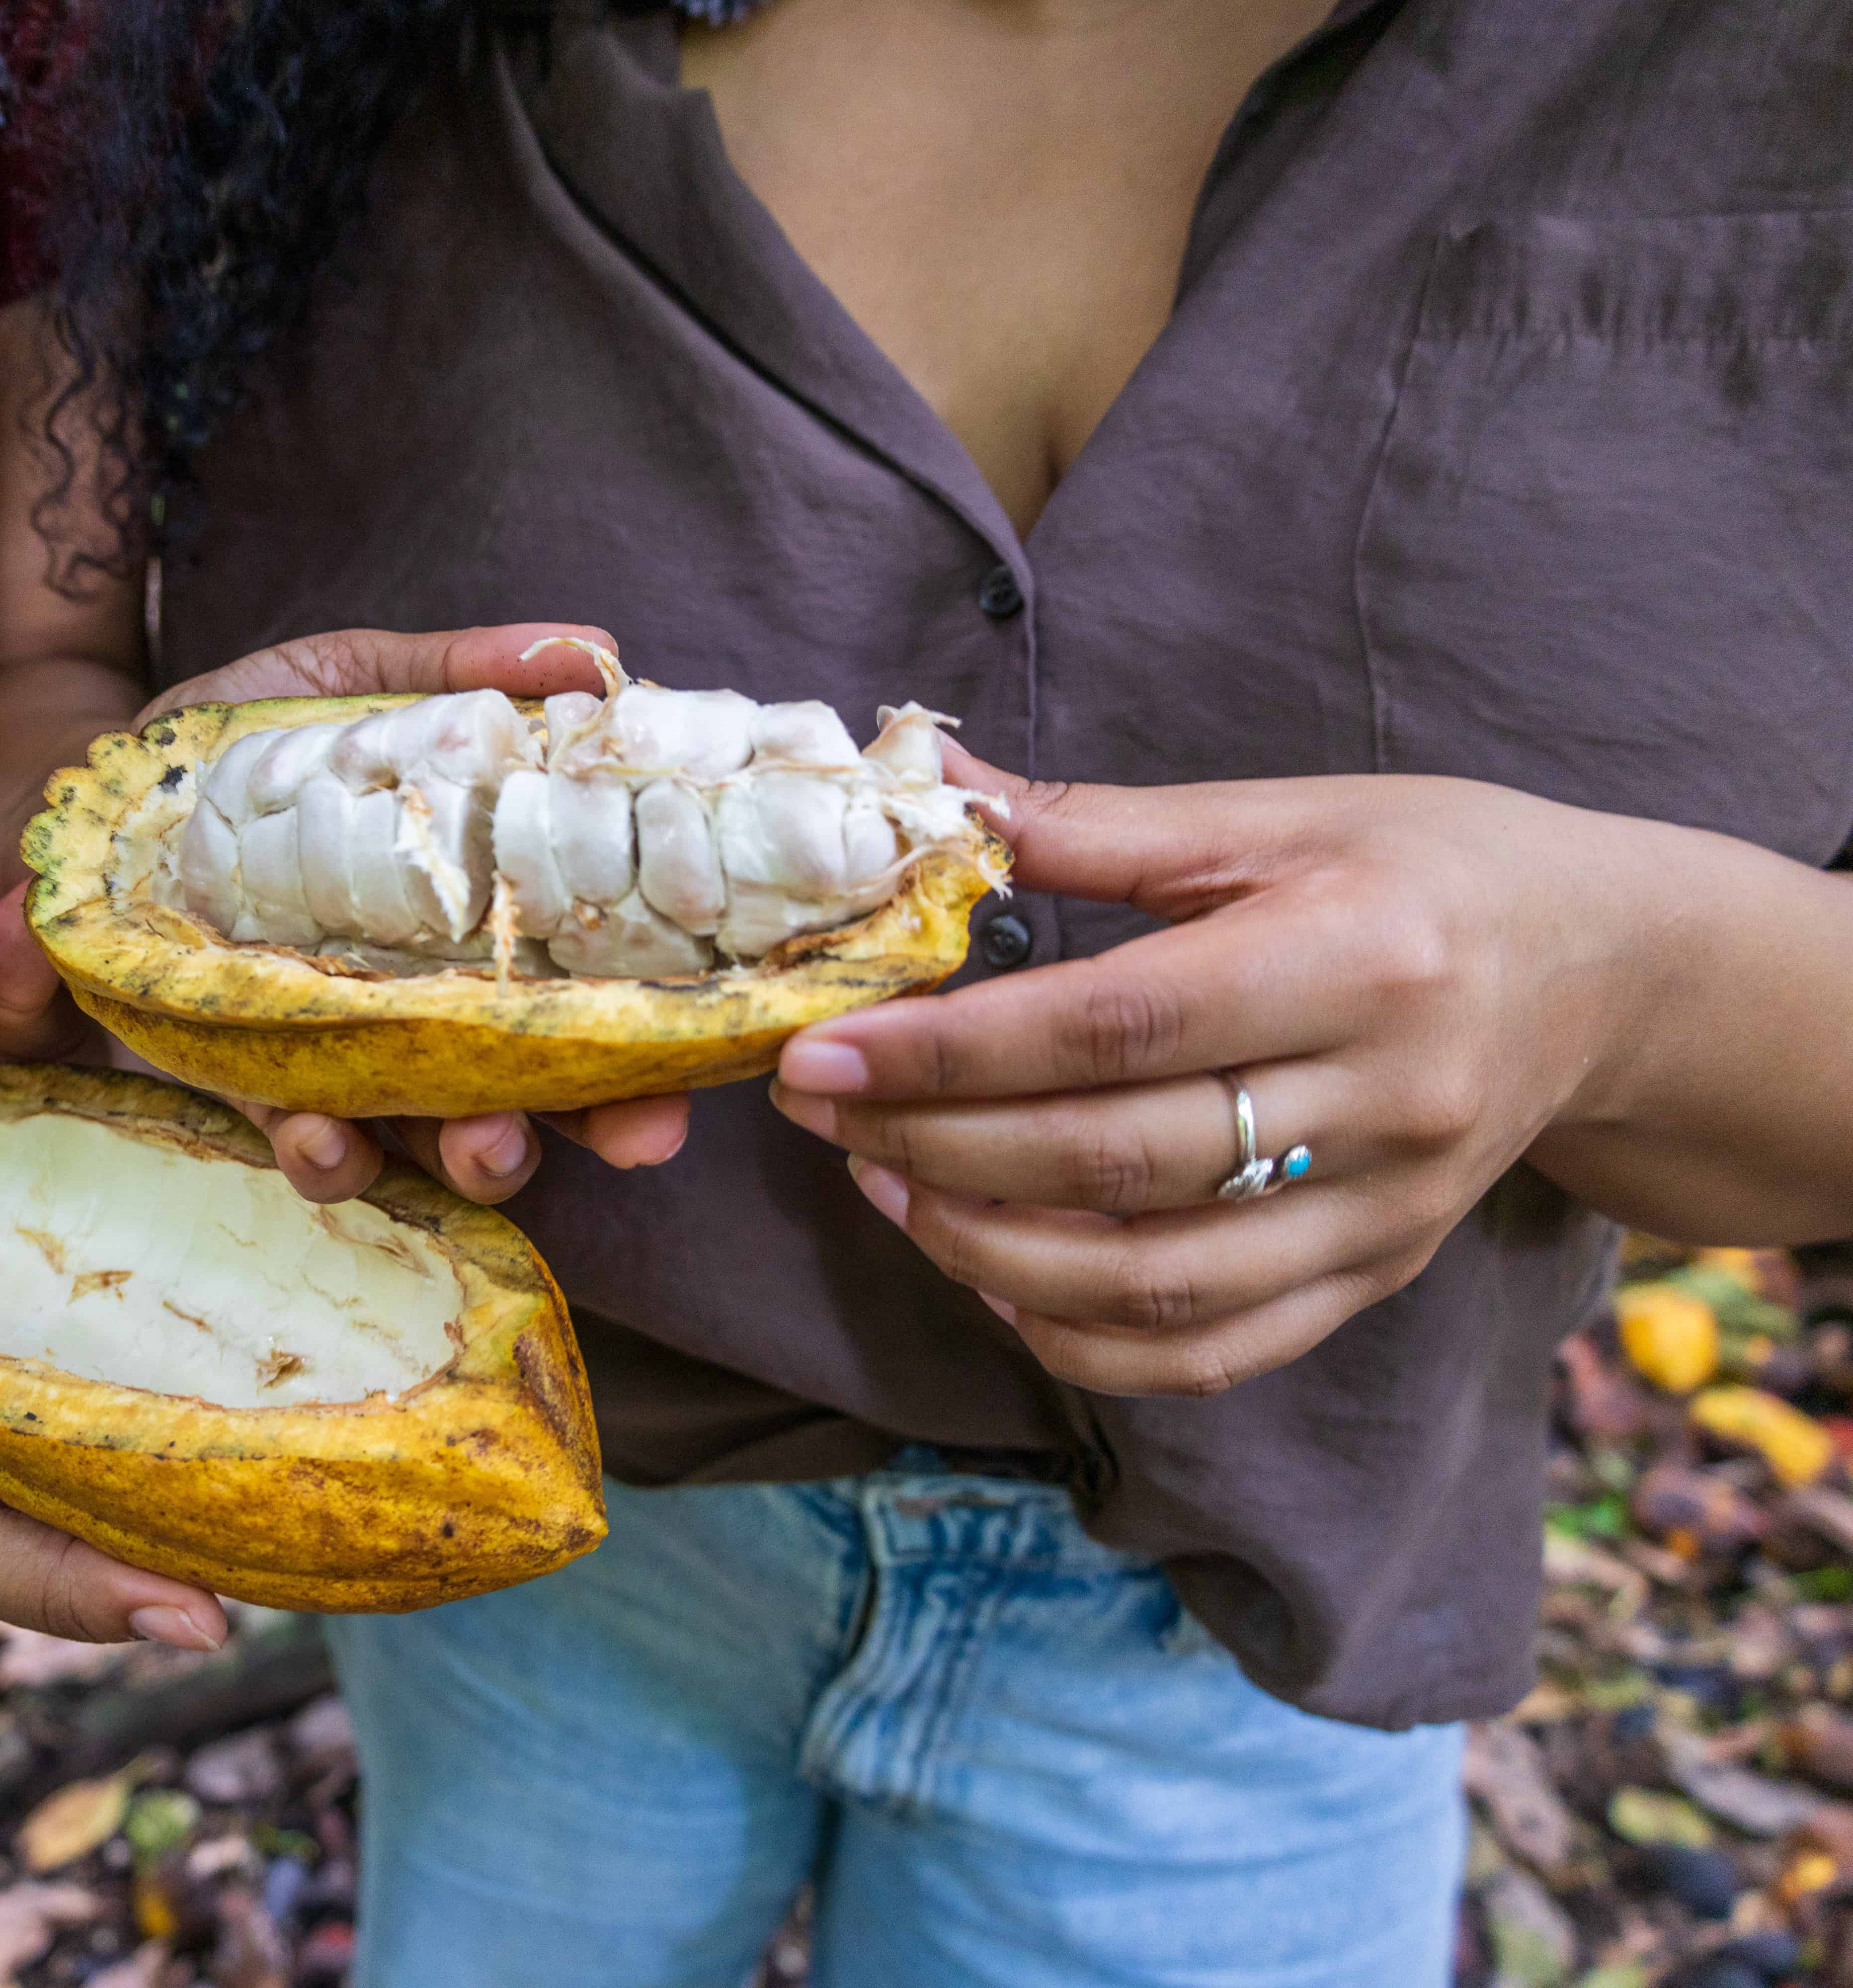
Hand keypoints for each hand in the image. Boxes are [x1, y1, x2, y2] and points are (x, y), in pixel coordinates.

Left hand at [145, 622, 692, 1203]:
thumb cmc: (234, 740)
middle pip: (532, 1097)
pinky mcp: (237, 1077)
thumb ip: (457, 672)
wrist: (79, 781)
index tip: (692, 1082)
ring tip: (483, 1140)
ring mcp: (333, 1057)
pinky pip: (295, 1143)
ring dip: (470, 1156)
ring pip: (425, 1145)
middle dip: (592, 1128)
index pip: (581, 1006)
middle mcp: (417, 1012)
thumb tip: (598, 652)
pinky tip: (320, 1131)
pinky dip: (321, 1152)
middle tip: (633, 1135)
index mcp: (468, 928)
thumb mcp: (347, 682)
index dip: (647, 1057)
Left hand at [768, 748, 1660, 1397]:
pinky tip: (990, 1275)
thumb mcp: (1283, 815)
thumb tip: (932, 791)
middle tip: (823, 1115)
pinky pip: (1208, 1354)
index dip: (953, 1052)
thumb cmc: (1432, 868)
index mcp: (1356, 957)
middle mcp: (1383, 1099)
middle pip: (1115, 1164)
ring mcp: (1384, 1211)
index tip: (827, 1052)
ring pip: (1150, 1284)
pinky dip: (1078, 1338)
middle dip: (938, 1148)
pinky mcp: (1378, 1277)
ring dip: (984, 1251)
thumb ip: (1100, 823)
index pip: (1114, 1029)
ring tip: (884, 1186)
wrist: (1609, 969)